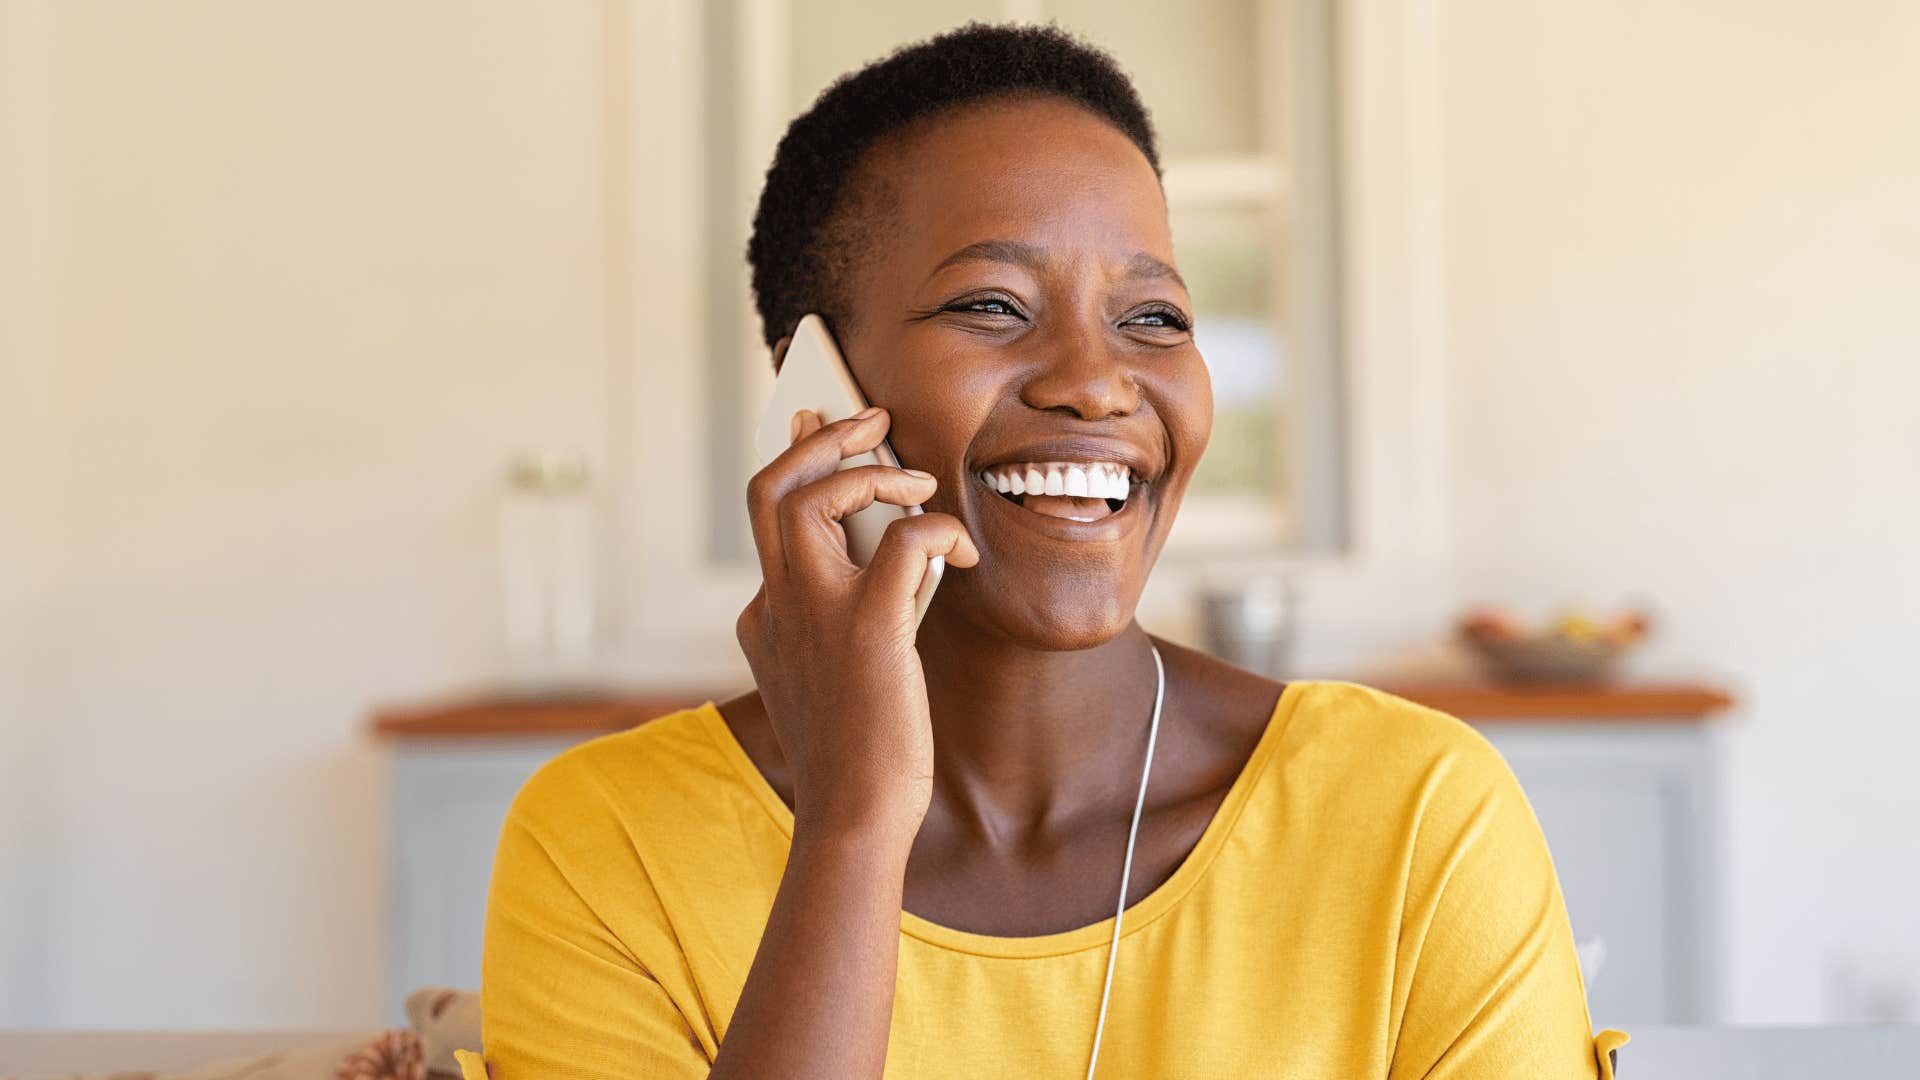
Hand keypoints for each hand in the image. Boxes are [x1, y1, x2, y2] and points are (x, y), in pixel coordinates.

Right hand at [735, 407, 978, 841]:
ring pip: (811, 496)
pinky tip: (961, 553)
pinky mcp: (867, 628)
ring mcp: (813, 614)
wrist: (855, 818)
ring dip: (869, 471)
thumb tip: (898, 548)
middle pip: (770, 486)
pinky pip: (902, 541)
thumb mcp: (836, 672)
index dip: (796, 465)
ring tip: (916, 481)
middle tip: (869, 419)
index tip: (816, 428)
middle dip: (819, 438)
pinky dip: (936, 529)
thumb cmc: (859, 753)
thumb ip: (849, 612)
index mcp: (764, 617)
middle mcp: (776, 605)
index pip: (766, 517)